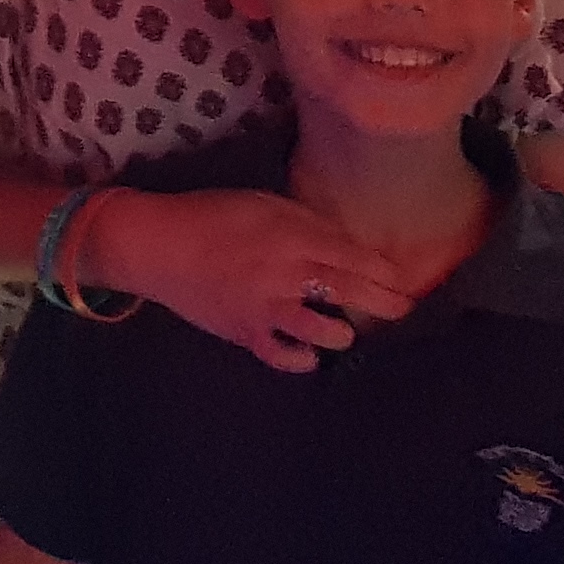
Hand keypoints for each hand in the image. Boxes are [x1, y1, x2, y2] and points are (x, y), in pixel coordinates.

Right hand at [85, 187, 412, 371]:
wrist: (160, 247)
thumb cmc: (214, 216)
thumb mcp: (264, 204)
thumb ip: (306, 223)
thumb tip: (344, 243)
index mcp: (290, 236)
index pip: (349, 256)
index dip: (381, 270)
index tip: (402, 278)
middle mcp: (284, 273)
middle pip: (345, 290)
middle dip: (381, 302)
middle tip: (403, 310)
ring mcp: (264, 307)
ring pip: (318, 329)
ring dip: (340, 332)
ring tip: (347, 332)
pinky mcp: (244, 332)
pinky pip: (279, 354)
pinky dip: (299, 359)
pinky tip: (310, 356)